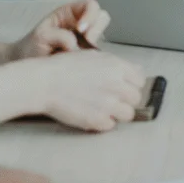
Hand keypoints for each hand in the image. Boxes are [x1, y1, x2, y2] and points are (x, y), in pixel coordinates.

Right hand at [0, 50, 145, 131]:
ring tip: (102, 109)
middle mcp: (116, 85)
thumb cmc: (65, 67)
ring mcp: (108, 104)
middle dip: (125, 100)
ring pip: (128, 114)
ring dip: (117, 113)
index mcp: (117, 67)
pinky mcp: (98, 120)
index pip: (139, 81)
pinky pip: (110, 126)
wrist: (44, 82)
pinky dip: (102, 123)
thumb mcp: (94, 57)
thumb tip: (138, 70)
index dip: (131, 85)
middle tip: (111, 99)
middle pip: (135, 98)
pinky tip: (91, 114)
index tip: (122, 88)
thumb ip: (117, 64)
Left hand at [13, 0, 111, 59]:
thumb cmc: (32, 46)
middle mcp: (81, 24)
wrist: (27, 64)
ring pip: (102, 36)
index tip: (80, 30)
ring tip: (80, 53)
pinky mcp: (87, 55)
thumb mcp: (41, 37)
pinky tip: (80, 62)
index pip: (90, 5)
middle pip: (102, 17)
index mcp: (69, 12)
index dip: (90, 15)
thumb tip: (75, 44)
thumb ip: (58, 36)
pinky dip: (94, 57)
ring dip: (95, 43)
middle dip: (96, 29)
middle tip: (85, 41)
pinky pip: (99, 53)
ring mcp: (86, 40)